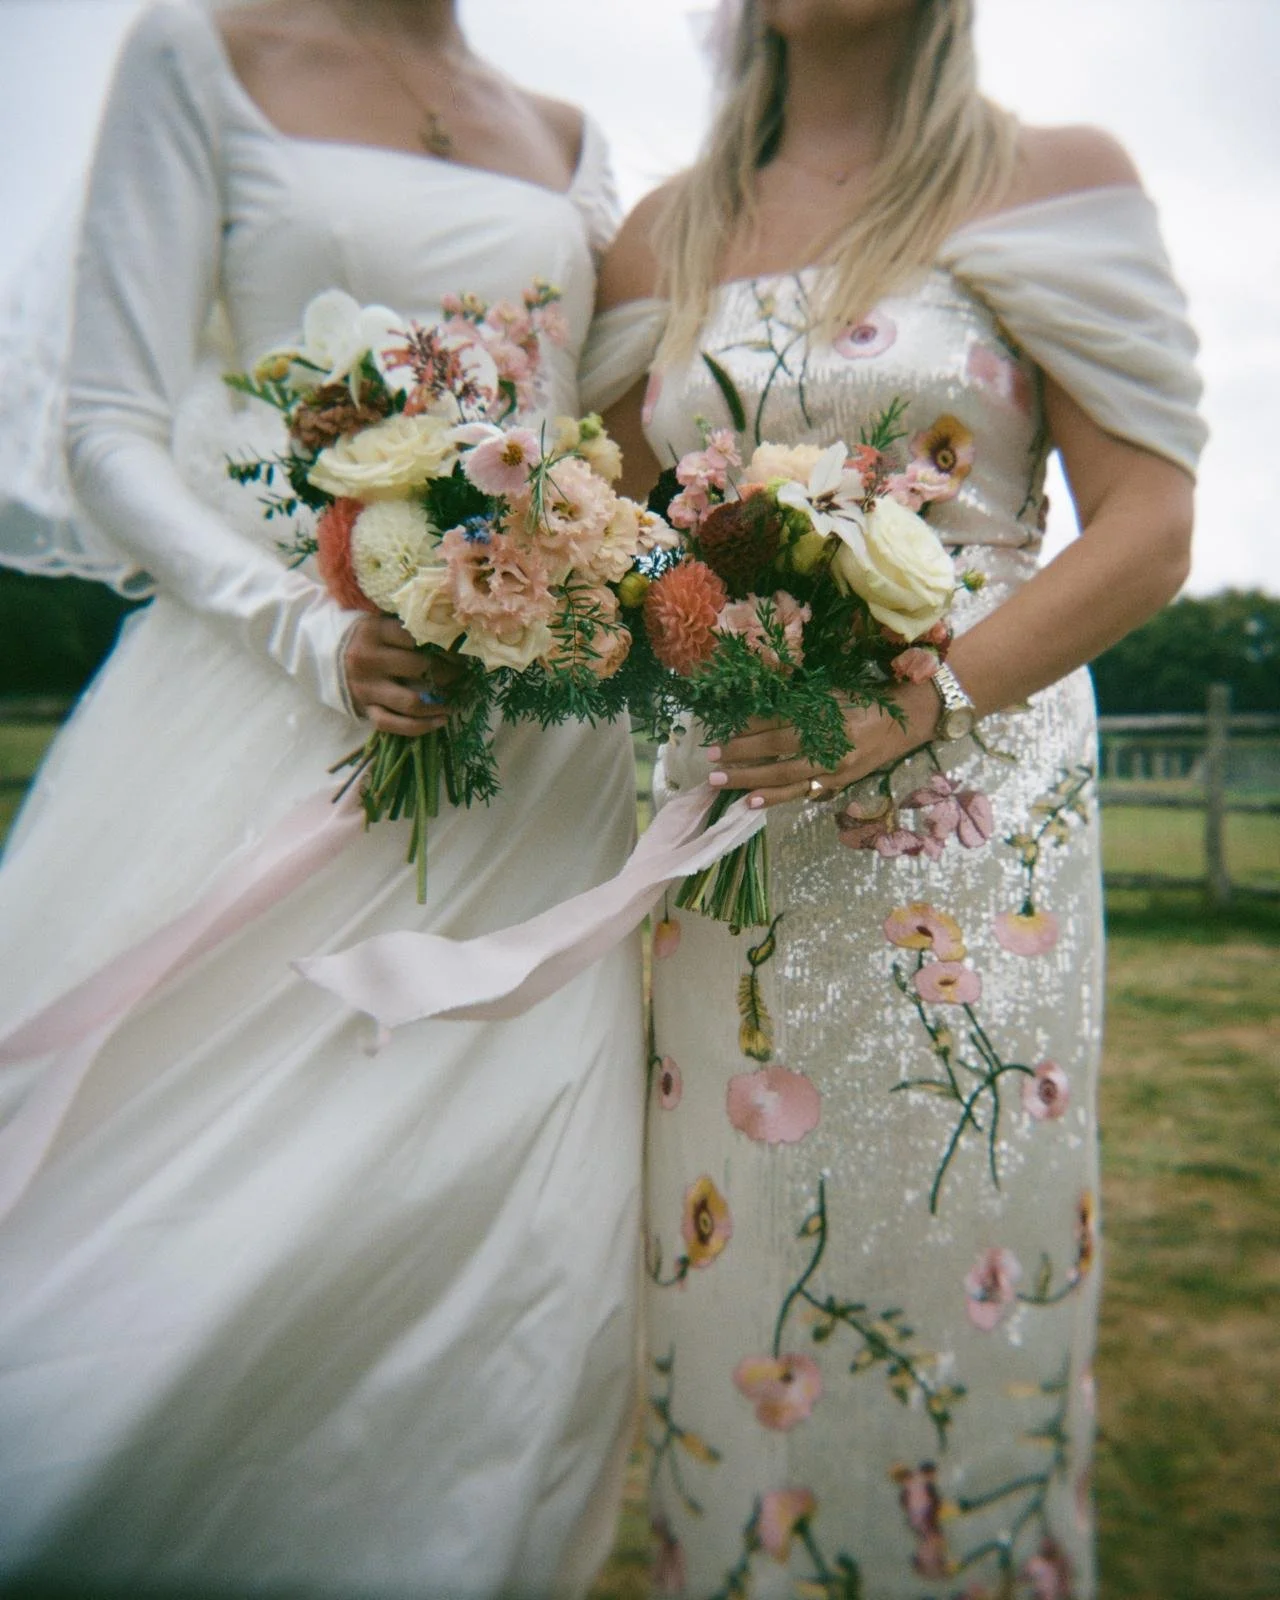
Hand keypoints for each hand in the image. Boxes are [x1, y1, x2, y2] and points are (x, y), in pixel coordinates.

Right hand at [344, 615, 461, 734]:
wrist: (321, 653)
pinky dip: (420, 727)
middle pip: (418, 667)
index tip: (457, 651)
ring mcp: (366, 688)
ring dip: (437, 704)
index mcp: (374, 632)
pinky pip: (393, 724)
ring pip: (410, 701)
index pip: (417, 637)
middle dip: (446, 672)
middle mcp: (368, 660)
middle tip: (460, 674)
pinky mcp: (364, 708)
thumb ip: (406, 626)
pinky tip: (440, 721)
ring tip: (452, 702)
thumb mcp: (379, 620)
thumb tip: (448, 633)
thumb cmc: (362, 636)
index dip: (443, 645)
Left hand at [706, 680, 940, 808]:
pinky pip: (801, 792)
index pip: (778, 720)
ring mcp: (834, 765)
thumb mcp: (830, 693)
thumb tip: (755, 712)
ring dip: (749, 779)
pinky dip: (775, 798)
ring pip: (784, 774)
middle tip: (710, 759)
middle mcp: (829, 739)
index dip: (747, 727)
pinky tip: (751, 802)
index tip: (720, 732)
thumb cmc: (863, 701)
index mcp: (826, 712)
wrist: (906, 721)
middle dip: (740, 754)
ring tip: (720, 782)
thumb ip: (797, 702)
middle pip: (776, 748)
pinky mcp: (838, 782)